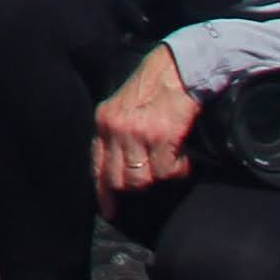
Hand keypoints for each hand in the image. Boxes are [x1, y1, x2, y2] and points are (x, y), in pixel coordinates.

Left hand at [92, 45, 202, 198]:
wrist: (179, 67)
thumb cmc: (154, 87)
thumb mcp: (123, 107)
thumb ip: (116, 134)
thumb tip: (118, 167)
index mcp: (104, 122)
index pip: (97, 166)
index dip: (103, 194)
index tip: (110, 212)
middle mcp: (116, 129)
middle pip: (120, 180)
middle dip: (138, 187)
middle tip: (154, 177)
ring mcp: (137, 134)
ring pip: (143, 179)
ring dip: (160, 177)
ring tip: (170, 163)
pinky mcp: (162, 136)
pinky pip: (166, 171)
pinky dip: (178, 170)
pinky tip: (182, 157)